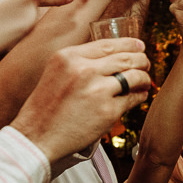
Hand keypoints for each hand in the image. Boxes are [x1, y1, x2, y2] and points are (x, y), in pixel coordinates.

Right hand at [10, 38, 151, 162]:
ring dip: (144, 77)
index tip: (139, 46)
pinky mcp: (107, 111)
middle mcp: (83, 69)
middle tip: (145, 64)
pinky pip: (133, 98)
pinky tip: (140, 96)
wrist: (36, 137)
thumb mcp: (55, 73)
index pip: (108, 44)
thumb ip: (78, 62)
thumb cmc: (45, 109)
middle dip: (141, 60)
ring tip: (145, 81)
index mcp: (68, 56)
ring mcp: (97, 90)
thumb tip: (110, 55)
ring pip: (134, 76)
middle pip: (125, 58)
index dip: (129, 44)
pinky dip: (140, 96)